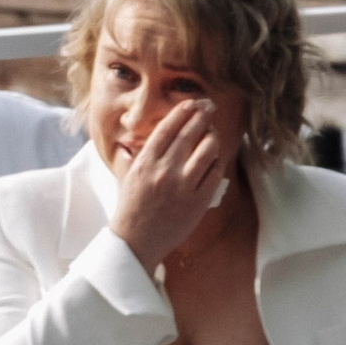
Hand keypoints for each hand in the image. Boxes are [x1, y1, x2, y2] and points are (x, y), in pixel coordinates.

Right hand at [109, 99, 231, 269]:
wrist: (135, 241)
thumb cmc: (131, 209)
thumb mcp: (128, 177)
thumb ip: (137, 157)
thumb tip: (140, 141)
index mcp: (145, 161)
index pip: (168, 127)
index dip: (183, 111)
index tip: (192, 103)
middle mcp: (164, 171)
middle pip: (189, 134)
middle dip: (202, 116)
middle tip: (210, 108)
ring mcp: (182, 187)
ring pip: (207, 151)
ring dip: (213, 138)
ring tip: (213, 134)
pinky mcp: (197, 202)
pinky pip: (214, 174)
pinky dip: (216, 163)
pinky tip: (215, 159)